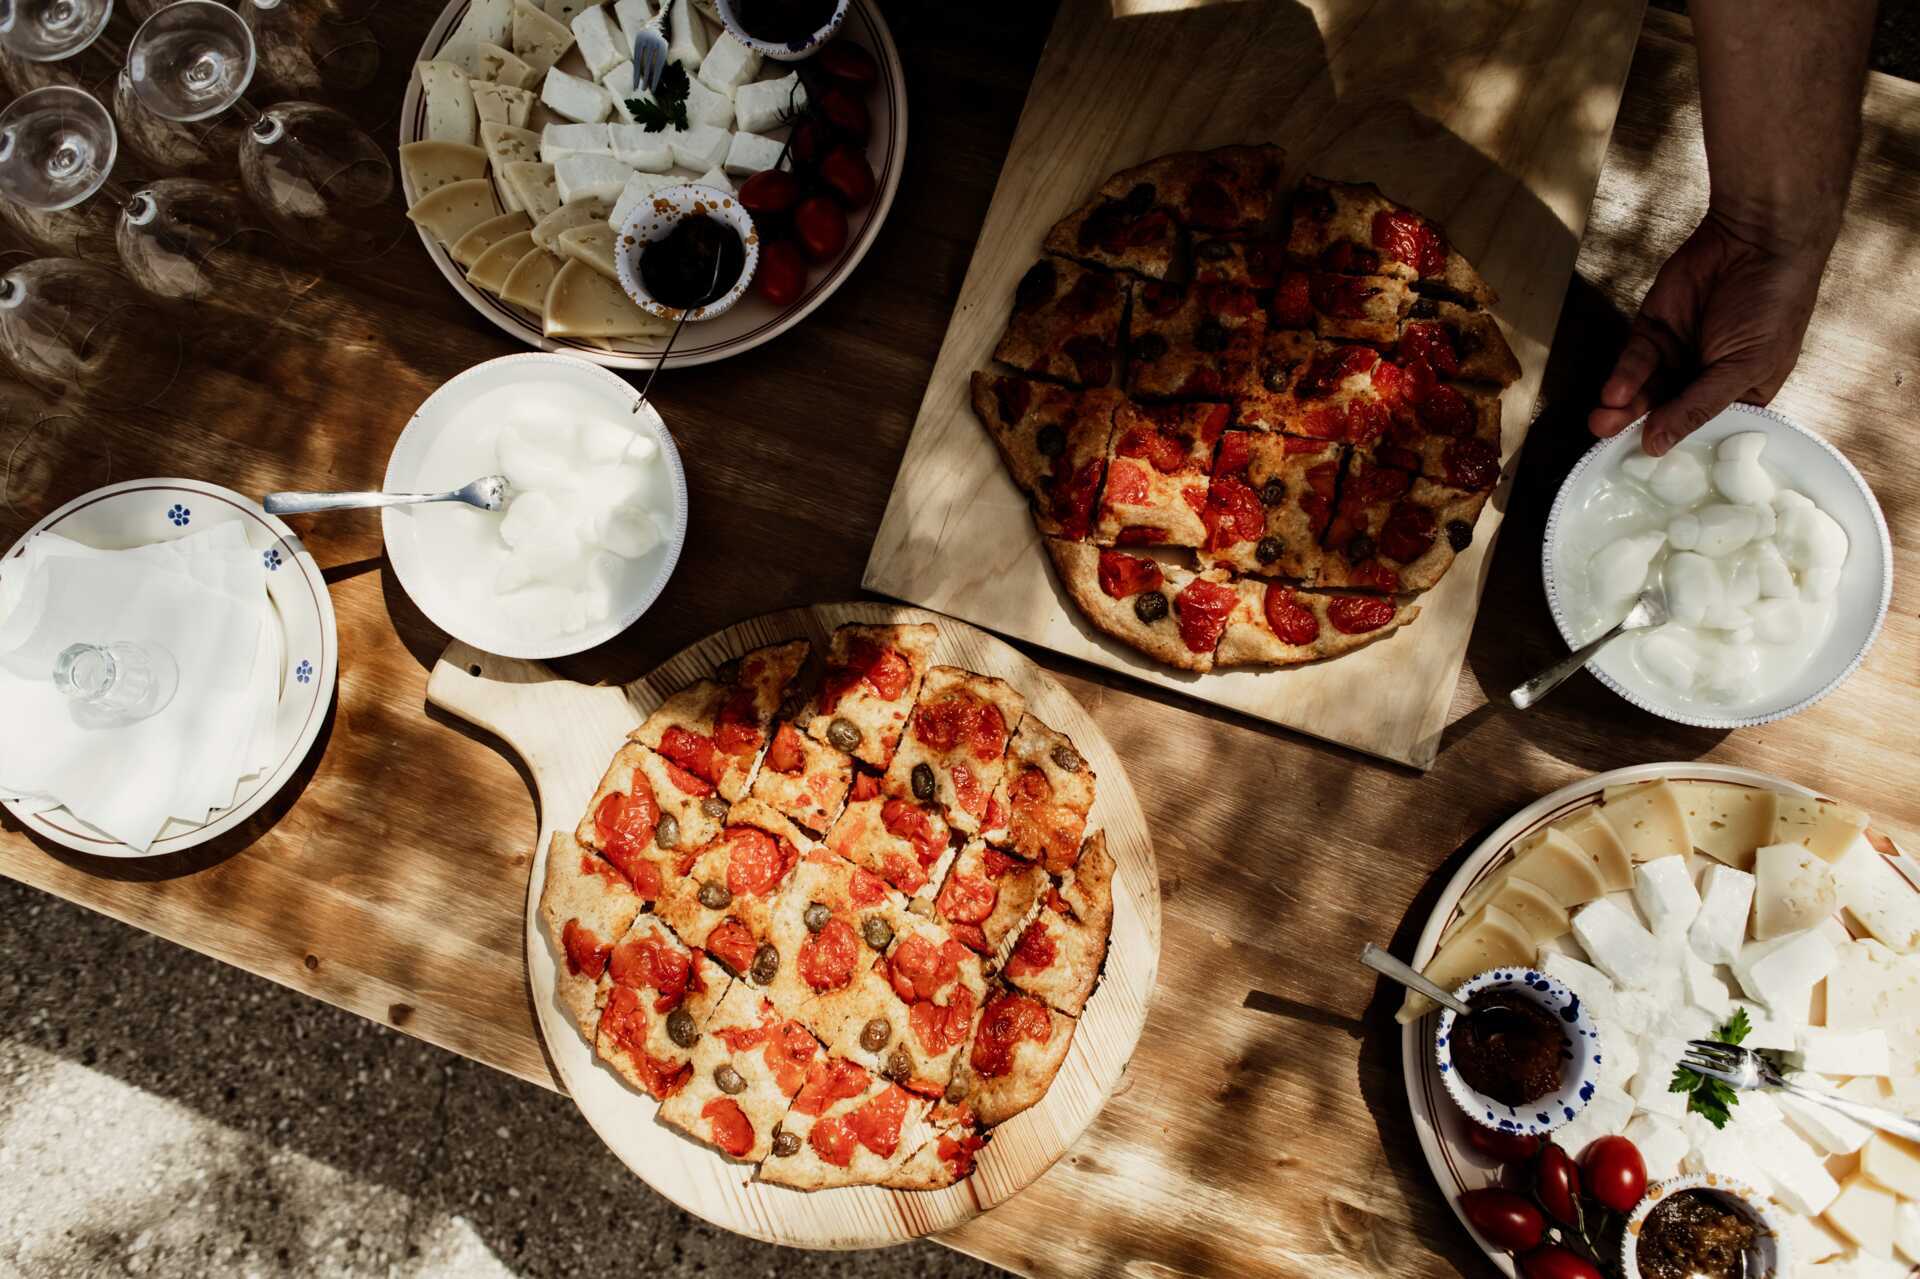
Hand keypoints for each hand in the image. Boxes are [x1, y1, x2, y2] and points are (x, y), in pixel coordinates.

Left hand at [1588, 210, 1829, 454]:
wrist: (1756, 240)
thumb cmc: (1772, 305)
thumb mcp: (1744, 365)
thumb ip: (1699, 405)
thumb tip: (1658, 445)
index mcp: (1738, 395)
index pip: (1701, 432)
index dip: (1675, 448)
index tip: (1646, 471)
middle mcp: (1703, 380)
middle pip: (1663, 414)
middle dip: (1634, 429)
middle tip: (1607, 444)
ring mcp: (1676, 355)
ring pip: (1642, 392)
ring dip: (1621, 409)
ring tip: (1602, 422)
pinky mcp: (1653, 330)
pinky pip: (1632, 361)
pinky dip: (1622, 377)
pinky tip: (1613, 392)